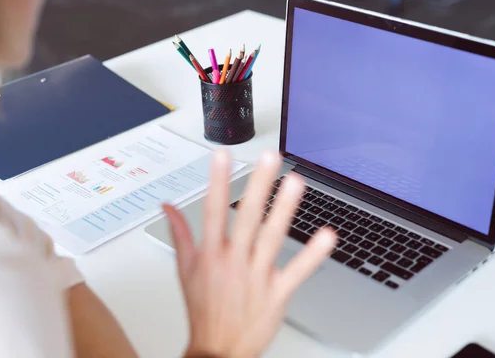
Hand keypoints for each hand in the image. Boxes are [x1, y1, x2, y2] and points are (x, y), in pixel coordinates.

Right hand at [163, 150, 336, 357]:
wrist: (218, 350)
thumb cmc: (203, 309)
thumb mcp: (184, 270)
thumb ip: (180, 234)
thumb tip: (168, 207)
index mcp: (211, 254)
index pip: (213, 211)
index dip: (218, 182)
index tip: (223, 156)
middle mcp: (234, 262)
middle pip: (247, 218)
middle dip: (258, 186)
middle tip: (269, 158)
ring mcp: (256, 277)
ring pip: (272, 238)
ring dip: (284, 209)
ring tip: (296, 182)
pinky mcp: (276, 293)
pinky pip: (297, 271)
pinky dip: (312, 254)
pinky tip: (327, 235)